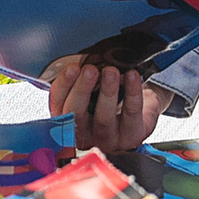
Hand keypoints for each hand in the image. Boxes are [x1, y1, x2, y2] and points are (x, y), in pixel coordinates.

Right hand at [43, 55, 171, 153]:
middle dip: (82, 90)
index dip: (63, 85)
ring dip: (107, 92)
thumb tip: (82, 59)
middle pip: (76, 115)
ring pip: (104, 118)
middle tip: (89, 70)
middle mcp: (85, 133)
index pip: (59, 104)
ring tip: (111, 71)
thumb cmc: (112, 100)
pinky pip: (131, 113)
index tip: (72, 68)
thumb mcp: (94, 89)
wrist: (140, 113)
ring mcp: (108, 139)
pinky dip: (132, 92)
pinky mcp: (131, 136)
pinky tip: (132, 76)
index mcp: (69, 120)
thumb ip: (83, 78)